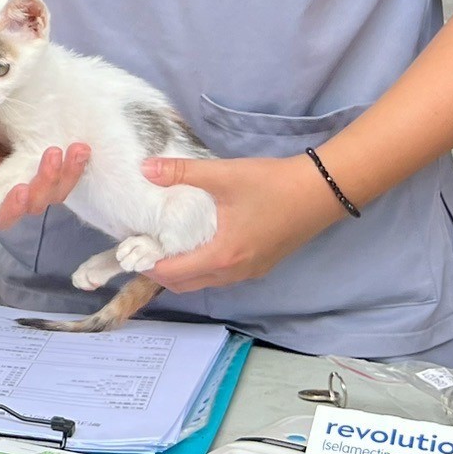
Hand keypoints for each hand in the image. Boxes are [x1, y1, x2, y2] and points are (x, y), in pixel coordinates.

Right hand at [0, 98, 88, 229]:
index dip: (12, 208)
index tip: (20, 189)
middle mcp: (6, 184)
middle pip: (35, 202)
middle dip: (48, 184)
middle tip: (54, 155)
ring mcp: (26, 169)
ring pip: (54, 187)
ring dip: (68, 173)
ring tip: (78, 149)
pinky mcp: (39, 151)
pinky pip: (62, 164)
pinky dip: (73, 160)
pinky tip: (81, 145)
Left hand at [141, 154, 343, 292]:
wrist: (321, 191)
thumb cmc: (272, 184)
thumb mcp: (223, 175)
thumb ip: (182, 172)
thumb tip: (145, 169)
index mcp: (222, 256)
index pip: (173, 274)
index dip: (148, 263)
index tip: (130, 246)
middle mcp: (235, 272)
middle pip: (186, 284)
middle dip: (160, 270)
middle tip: (143, 245)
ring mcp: (250, 272)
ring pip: (204, 281)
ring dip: (181, 270)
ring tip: (164, 243)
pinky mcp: (261, 264)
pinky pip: (221, 275)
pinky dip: (201, 266)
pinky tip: (196, 242)